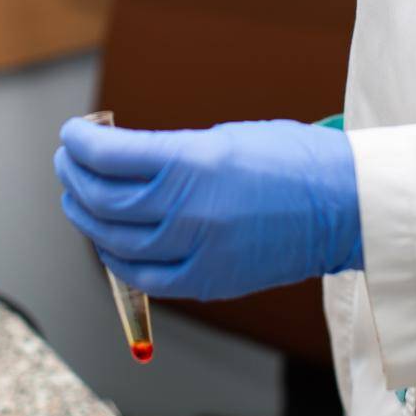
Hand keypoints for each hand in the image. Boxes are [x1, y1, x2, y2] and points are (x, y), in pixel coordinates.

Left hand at [54, 118, 362, 300]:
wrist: (345, 205)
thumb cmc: (291, 160)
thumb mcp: (222, 139)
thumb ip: (168, 154)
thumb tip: (122, 158)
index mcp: (192, 163)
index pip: (109, 156)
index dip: (80, 143)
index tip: (72, 134)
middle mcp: (188, 210)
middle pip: (104, 199)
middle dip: (76, 177)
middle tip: (69, 162)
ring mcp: (197, 250)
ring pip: (115, 241)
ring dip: (88, 218)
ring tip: (80, 199)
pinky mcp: (209, 280)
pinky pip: (144, 277)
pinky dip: (117, 260)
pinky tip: (110, 242)